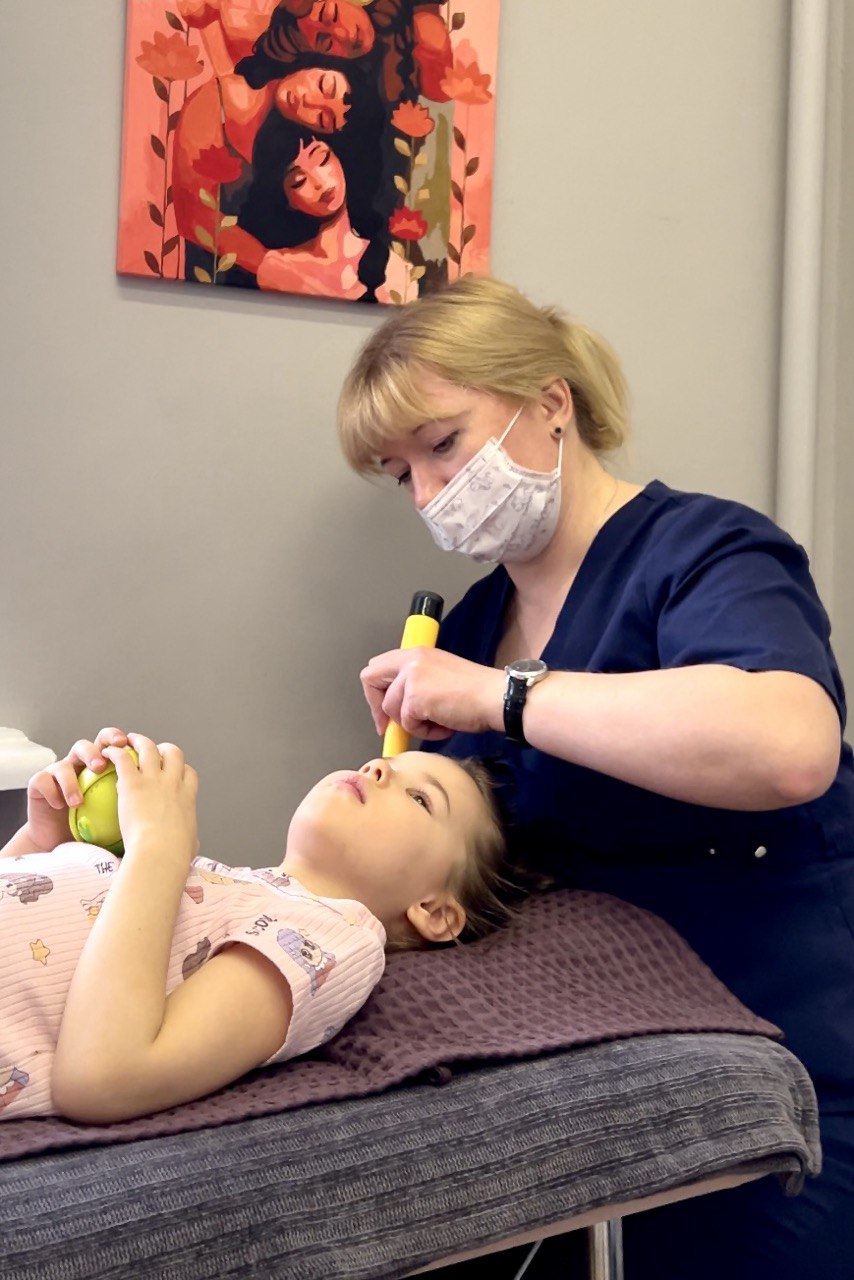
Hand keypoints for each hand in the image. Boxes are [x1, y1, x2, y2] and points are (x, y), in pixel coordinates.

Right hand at [25, 727, 129, 851]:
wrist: (63, 846)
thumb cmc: (95, 833)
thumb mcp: (121, 816)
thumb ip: (136, 803)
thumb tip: (161, 803)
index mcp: (104, 767)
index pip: (111, 744)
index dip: (119, 739)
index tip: (128, 745)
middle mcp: (81, 766)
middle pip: (87, 744)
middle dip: (95, 749)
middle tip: (100, 764)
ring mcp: (59, 774)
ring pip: (63, 762)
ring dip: (71, 779)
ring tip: (78, 800)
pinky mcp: (39, 786)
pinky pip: (43, 780)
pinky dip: (52, 792)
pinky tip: (61, 806)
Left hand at [104, 733, 198, 861]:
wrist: (161, 852)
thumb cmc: (174, 855)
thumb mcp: (189, 844)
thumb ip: (189, 839)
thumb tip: (191, 846)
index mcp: (187, 797)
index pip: (188, 773)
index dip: (181, 769)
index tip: (173, 772)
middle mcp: (173, 783)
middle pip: (173, 753)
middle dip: (162, 748)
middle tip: (151, 748)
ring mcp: (154, 780)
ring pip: (148, 748)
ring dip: (138, 741)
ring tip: (127, 740)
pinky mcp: (133, 783)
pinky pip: (123, 758)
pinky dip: (115, 752)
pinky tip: (107, 753)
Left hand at [360, 647, 504, 740]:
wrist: (495, 698)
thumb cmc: (477, 691)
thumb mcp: (440, 675)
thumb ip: (416, 682)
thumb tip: (399, 706)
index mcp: (417, 652)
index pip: (378, 666)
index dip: (378, 692)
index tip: (386, 711)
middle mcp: (411, 660)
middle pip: (370, 679)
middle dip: (377, 707)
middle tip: (390, 727)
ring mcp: (411, 678)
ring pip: (391, 710)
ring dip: (413, 724)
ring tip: (439, 722)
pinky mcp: (415, 698)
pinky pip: (407, 724)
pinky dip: (425, 732)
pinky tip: (445, 725)